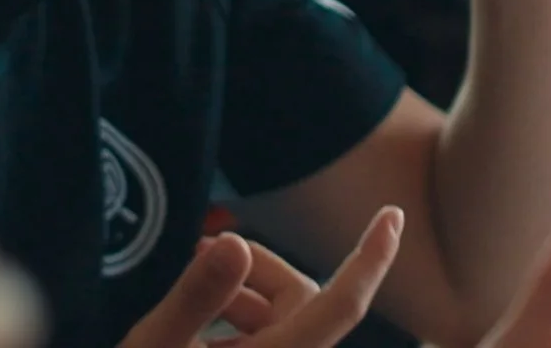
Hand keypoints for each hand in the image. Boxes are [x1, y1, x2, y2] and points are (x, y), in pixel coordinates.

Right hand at [117, 207, 401, 347]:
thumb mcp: (157, 346)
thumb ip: (198, 295)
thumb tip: (234, 241)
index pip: (341, 304)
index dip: (371, 258)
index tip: (392, 214)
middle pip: (300, 299)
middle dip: (259, 268)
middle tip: (198, 254)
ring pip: (282, 319)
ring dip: (242, 297)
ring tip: (189, 296)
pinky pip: (264, 342)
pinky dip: (236, 324)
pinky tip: (195, 330)